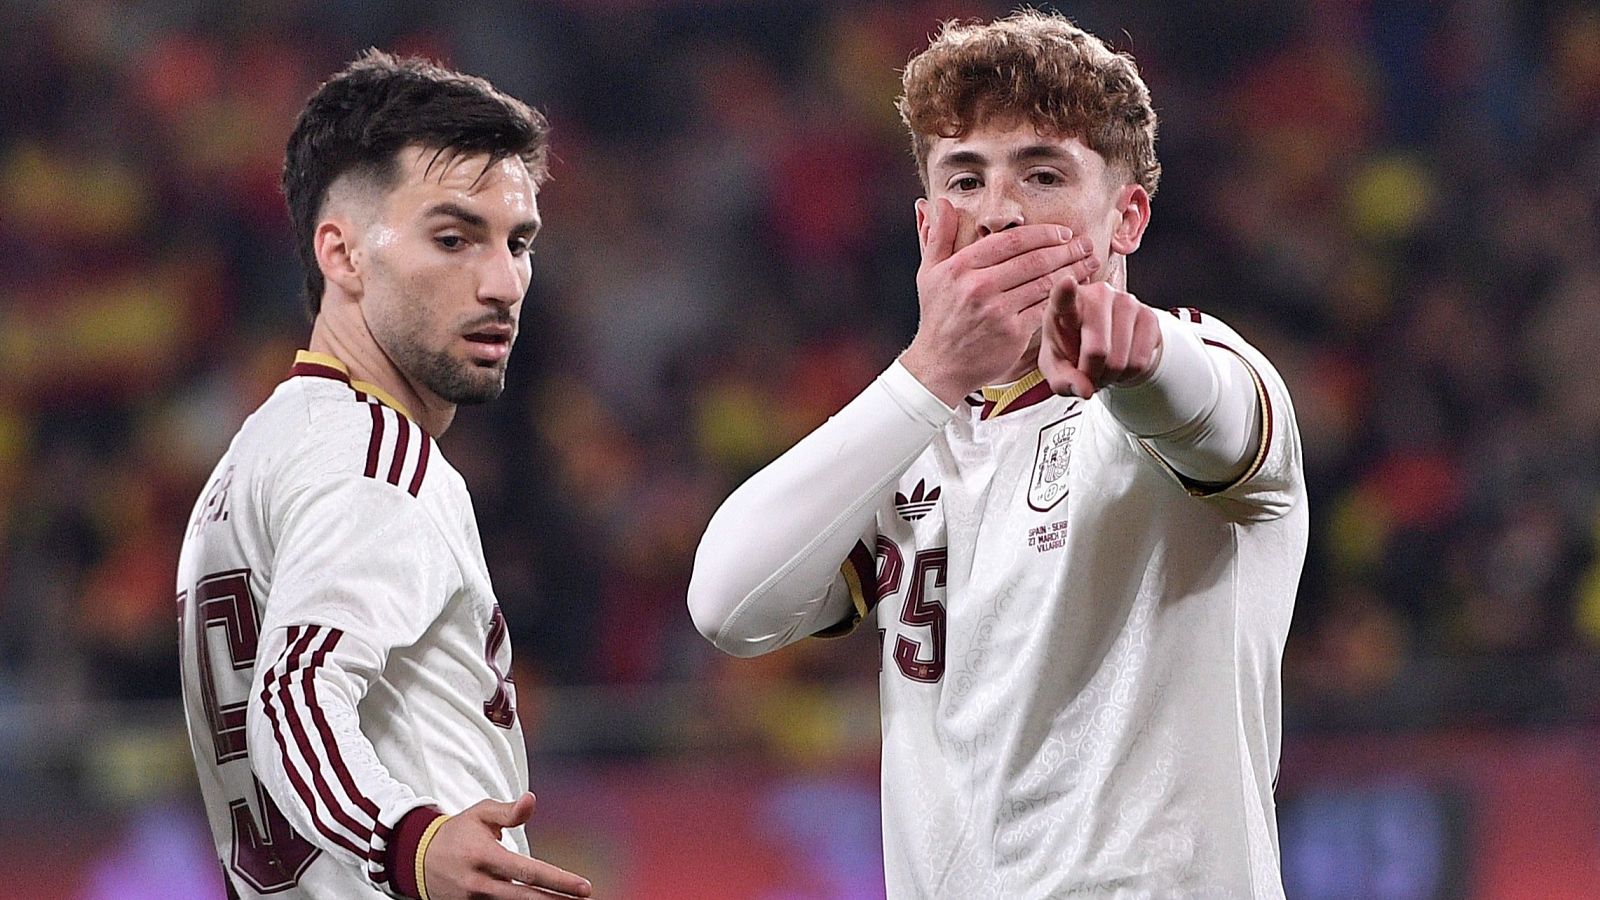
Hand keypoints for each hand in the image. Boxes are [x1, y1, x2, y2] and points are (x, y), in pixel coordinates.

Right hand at [423, 793, 591, 898]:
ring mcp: (472, 899)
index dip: (558, 881)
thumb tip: (531, 800)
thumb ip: (508, 812)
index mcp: (483, 855)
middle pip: (524, 897)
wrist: (418, 857)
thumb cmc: (458, 832)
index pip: (527, 871)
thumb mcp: (480, 813)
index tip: (583, 887)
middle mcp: (478, 882)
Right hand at [900, 198, 1098, 404]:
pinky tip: (1077, 290)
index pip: (1012, 240)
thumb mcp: (928, 273)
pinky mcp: (1013, 332)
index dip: (1042, 234)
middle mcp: (979, 286)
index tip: (1062, 232)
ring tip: (1089, 262)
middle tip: (1085, 243)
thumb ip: (937, 236)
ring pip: (1044, 282)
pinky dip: (1064, 297)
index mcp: (961, 267)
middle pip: (1034, 259)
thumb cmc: (937, 318)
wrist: (939, 366)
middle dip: (1066, 249)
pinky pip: (1045, 308)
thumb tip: (939, 202)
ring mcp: (997, 310)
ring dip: (1072, 270)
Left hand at [1039, 277, 1161, 398]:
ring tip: (1103, 367)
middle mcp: (1097, 296)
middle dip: (1093, 374)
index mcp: (1065, 305)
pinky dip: (1129, 373)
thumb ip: (1062, 381)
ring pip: (1121, 360)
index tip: (1067, 282)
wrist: (1100, 345)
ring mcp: (1126, 302)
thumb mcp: (1056, 368)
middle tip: (1088, 374)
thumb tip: (1084, 389)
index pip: (1063, 297)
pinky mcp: (1149, 315)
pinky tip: (1120, 363)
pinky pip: (1141, 361)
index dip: (1065, 292)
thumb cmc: (1070, 350)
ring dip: (1112, 375)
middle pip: (1097, 350)